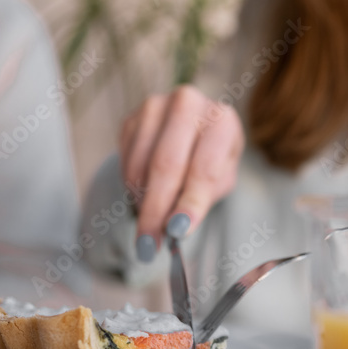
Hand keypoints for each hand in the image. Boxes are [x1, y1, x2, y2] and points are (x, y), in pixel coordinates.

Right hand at [119, 85, 243, 260]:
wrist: (193, 132)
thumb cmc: (212, 160)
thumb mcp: (221, 180)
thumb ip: (201, 199)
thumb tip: (174, 227)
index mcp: (222, 119)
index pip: (204, 168)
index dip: (190, 202)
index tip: (178, 231)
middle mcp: (188, 104)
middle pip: (166, 165)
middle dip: (156, 210)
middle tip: (149, 245)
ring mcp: (156, 106)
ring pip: (140, 165)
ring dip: (142, 202)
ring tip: (151, 223)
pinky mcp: (132, 118)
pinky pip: (125, 161)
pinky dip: (132, 187)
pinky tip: (144, 196)